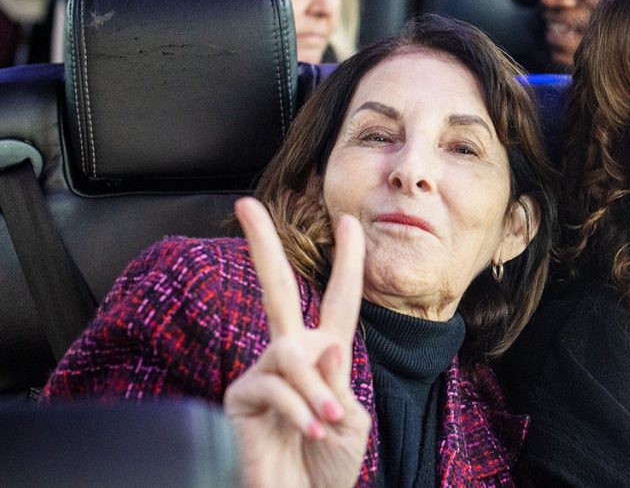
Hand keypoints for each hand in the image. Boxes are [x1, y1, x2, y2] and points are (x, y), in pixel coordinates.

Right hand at [224, 197, 371, 487]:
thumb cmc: (327, 466)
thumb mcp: (350, 422)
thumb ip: (339, 382)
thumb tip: (323, 345)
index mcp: (325, 354)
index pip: (338, 299)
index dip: (347, 260)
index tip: (348, 220)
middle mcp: (290, 355)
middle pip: (276, 289)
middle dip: (262, 245)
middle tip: (245, 204)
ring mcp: (263, 373)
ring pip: (289, 355)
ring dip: (314, 393)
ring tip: (325, 426)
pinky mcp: (241, 397)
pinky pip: (275, 388)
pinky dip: (299, 412)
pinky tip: (309, 433)